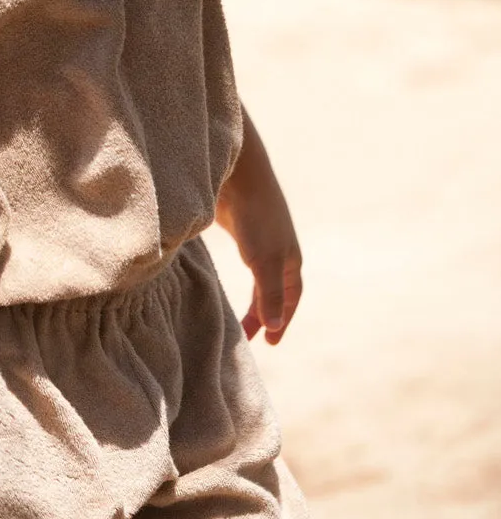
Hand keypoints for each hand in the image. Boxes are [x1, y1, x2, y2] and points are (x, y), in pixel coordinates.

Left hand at [215, 162, 302, 346]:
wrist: (237, 176)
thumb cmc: (256, 218)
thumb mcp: (265, 261)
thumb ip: (269, 295)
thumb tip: (275, 327)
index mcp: (290, 258)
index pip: (291, 297)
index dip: (284, 319)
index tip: (272, 342)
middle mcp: (278, 249)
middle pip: (274, 288)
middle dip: (265, 313)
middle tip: (249, 337)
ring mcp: (260, 238)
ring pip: (258, 276)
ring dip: (251, 297)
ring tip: (236, 317)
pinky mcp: (239, 228)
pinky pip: (244, 261)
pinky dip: (240, 276)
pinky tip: (226, 281)